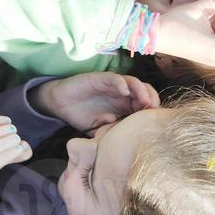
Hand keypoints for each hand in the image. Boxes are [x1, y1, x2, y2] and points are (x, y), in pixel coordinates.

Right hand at [29, 72, 159, 131]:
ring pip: (133, 82)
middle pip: (144, 91)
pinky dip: (122, 83)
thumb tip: (125, 136)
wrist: (60, 104)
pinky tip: (124, 92)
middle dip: (152, 99)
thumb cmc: (81, 116)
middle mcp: (121, 94)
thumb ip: (112, 132)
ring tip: (145, 101)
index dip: (151, 111)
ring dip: (142, 90)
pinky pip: (115, 78)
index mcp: (124, 106)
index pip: (144, 104)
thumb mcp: (100, 129)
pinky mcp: (100, 79)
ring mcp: (112, 86)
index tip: (155, 121)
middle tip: (154, 111)